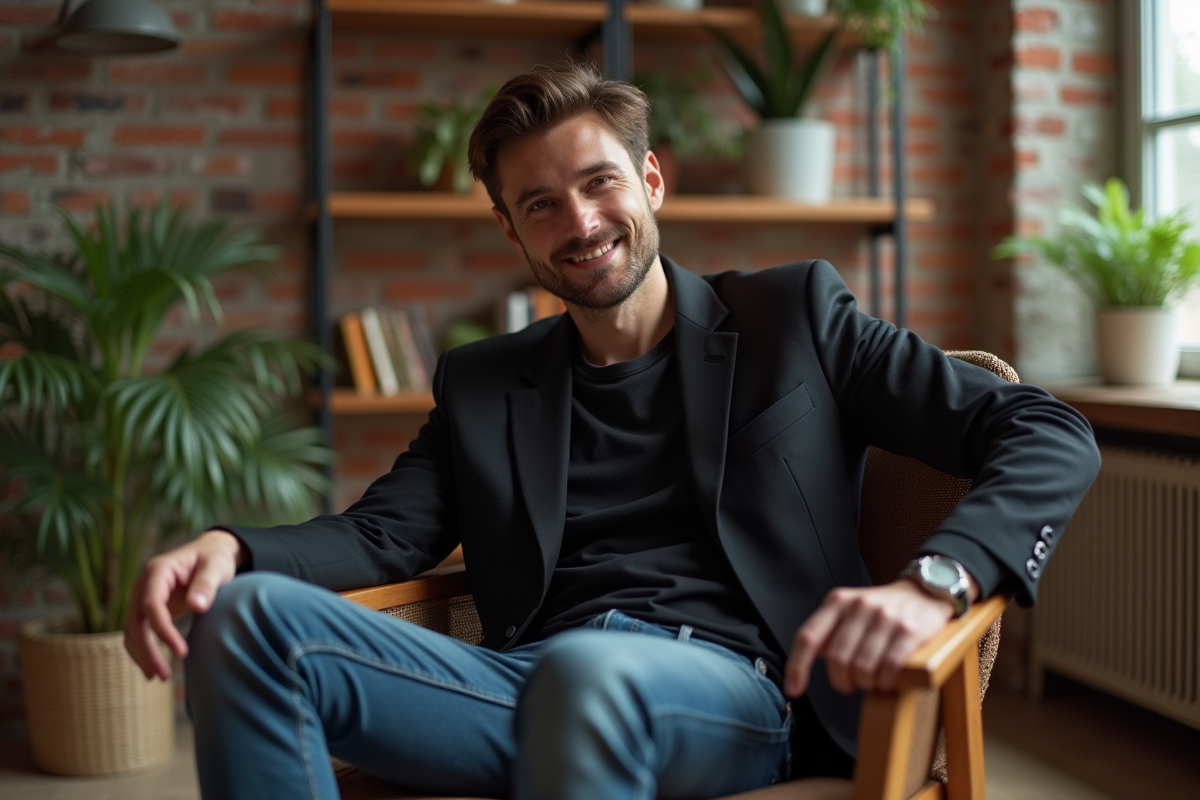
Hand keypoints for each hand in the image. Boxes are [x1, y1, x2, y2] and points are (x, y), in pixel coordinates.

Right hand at [123, 529, 244, 680]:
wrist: (210, 552)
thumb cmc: (214, 558)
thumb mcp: (216, 566)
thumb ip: (207, 584)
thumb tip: (197, 606)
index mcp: (158, 570)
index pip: (151, 605)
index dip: (163, 630)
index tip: (182, 652)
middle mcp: (144, 584)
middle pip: (135, 621)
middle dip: (147, 650)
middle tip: (164, 675)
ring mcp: (143, 597)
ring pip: (132, 630)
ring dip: (142, 655)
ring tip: (159, 676)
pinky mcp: (148, 609)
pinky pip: (139, 632)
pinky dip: (142, 650)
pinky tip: (152, 668)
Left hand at [783, 576, 973, 696]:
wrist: (924, 593)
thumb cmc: (881, 610)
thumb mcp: (849, 611)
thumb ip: (828, 633)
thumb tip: (802, 667)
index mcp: (838, 602)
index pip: (808, 637)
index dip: (797, 666)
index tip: (794, 689)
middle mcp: (859, 606)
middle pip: (837, 659)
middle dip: (842, 681)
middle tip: (851, 684)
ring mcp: (885, 617)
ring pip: (863, 668)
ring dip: (867, 684)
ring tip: (873, 680)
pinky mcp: (910, 631)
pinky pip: (889, 668)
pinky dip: (886, 681)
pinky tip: (888, 679)